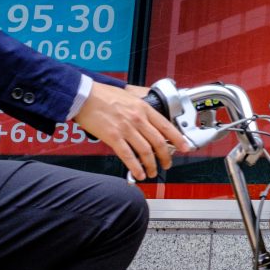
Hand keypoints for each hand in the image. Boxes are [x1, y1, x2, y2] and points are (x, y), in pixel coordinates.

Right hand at [75, 82, 189, 179]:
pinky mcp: (113, 137)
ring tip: (152, 172)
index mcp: (144, 108)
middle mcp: (138, 119)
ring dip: (151, 165)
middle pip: (159, 142)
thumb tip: (150, 116)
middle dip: (166, 156)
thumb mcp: (130, 96)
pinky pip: (128, 156)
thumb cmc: (103, 95)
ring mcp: (126, 128)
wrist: (83, 96)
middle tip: (167, 164)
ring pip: (146, 151)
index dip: (178, 139)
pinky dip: (135, 167)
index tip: (185, 147)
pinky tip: (138, 174)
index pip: (167, 126)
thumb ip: (141, 107)